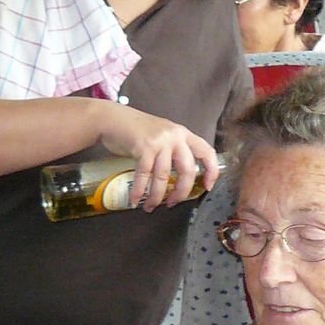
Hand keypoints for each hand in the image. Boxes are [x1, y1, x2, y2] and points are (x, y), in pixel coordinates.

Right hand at [94, 105, 221, 209]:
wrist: (112, 118)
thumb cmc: (136, 130)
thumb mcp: (163, 135)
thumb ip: (174, 151)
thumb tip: (180, 178)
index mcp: (183, 134)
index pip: (206, 152)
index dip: (211, 171)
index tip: (208, 186)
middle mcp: (175, 136)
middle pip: (187, 169)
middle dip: (181, 191)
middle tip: (173, 203)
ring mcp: (160, 141)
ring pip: (164, 176)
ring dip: (157, 195)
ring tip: (151, 206)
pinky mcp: (143, 147)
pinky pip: (144, 175)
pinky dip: (139, 190)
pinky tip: (136, 199)